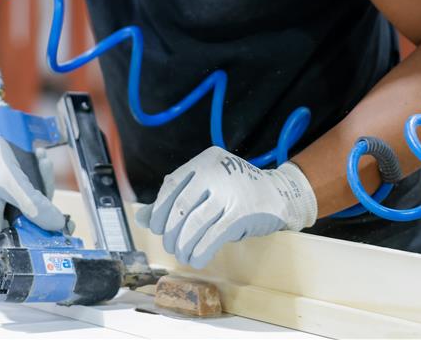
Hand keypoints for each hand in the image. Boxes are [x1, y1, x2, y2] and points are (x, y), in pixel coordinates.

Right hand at [0, 105, 65, 242]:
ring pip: (26, 206)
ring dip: (38, 182)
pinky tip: (35, 156)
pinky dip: (30, 177)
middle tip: (45, 169)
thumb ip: (34, 206)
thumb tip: (58, 226)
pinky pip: (20, 193)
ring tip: (40, 158)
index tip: (63, 228)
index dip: (42, 244)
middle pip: (28, 225)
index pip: (18, 251)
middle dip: (43, 199)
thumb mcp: (12, 182)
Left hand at [135, 147, 316, 269]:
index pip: (172, 184)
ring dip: (184, 244)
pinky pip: (213, 235)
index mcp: (204, 161)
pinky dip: (201, 250)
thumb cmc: (235, 191)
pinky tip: (197, 259)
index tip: (156, 228)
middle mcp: (215, 171)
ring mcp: (229, 191)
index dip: (159, 209)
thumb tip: (142, 218)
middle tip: (170, 246)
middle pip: (181, 206)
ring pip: (195, 223)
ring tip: (182, 255)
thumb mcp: (205, 187)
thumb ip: (175, 198)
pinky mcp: (241, 213)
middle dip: (171, 231)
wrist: (279, 194)